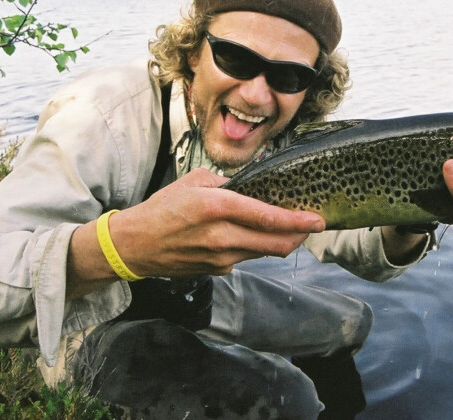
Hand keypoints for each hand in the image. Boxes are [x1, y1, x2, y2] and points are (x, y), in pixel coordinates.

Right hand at [67, 168, 324, 296]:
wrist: (134, 245)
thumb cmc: (163, 208)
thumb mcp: (194, 182)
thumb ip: (228, 184)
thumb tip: (253, 187)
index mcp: (217, 207)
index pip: (268, 217)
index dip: (298, 220)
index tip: (318, 219)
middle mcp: (222, 236)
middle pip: (276, 243)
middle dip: (299, 234)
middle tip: (312, 224)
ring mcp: (220, 257)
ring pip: (265, 252)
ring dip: (280, 241)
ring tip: (288, 227)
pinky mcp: (217, 270)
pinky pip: (246, 257)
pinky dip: (255, 246)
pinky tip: (252, 236)